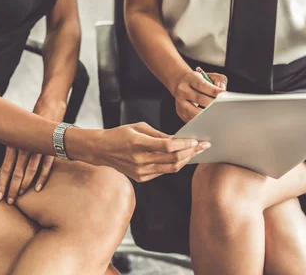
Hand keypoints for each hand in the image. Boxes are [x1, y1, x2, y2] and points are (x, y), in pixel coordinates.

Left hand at [0, 99, 64, 203]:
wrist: (49, 107)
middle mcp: (23, 146)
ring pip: (28, 169)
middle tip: (8, 202)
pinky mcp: (49, 146)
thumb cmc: (30, 126)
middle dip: (11, 188)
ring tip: (19, 197)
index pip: (6, 168)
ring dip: (24, 185)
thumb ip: (8, 158)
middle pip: (15, 171)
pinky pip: (45, 164)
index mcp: (14, 145)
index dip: (1, 183)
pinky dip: (41, 176)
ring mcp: (36, 146)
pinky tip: (37, 188)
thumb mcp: (16, 139)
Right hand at [88, 122, 209, 182]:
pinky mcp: (141, 178)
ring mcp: (141, 171)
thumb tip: (177, 139)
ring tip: (196, 153)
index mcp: (138, 143)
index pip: (168, 146)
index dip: (185, 144)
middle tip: (203, 146)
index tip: (196, 140)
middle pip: (173, 159)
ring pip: (171, 168)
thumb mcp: (138, 127)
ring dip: (186, 160)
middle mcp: (140, 160)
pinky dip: (174, 165)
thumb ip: (158, 134)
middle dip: (191, 152)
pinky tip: (182, 159)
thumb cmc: (119, 135)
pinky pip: (163, 172)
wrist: (101, 150)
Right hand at [172, 70, 226, 122]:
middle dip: (213, 103)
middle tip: (222, 105)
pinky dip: (202, 120)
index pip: (202, 85)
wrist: (180, 84)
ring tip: (216, 113)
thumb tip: (222, 90)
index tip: (223, 94)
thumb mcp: (208, 75)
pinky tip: (209, 118)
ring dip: (207, 114)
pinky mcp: (181, 112)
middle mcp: (183, 90)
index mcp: (190, 78)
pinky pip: (192, 119)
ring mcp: (180, 102)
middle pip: (199, 98)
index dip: (213, 91)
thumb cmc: (197, 80)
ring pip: (194, 112)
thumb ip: (218, 80)